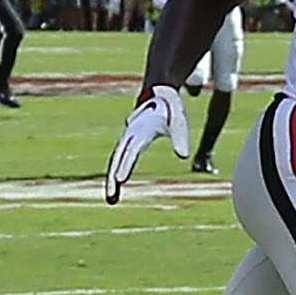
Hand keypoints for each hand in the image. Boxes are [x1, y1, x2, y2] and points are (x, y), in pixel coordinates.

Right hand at [104, 85, 188, 204]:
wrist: (160, 94)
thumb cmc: (170, 109)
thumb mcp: (178, 120)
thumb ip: (180, 137)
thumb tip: (183, 156)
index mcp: (141, 130)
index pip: (130, 151)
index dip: (125, 165)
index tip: (120, 180)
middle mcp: (130, 135)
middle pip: (117, 159)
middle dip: (113, 178)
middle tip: (112, 198)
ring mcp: (127, 139)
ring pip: (116, 161)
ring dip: (112, 180)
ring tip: (112, 200)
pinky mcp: (129, 144)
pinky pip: (120, 160)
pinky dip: (117, 173)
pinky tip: (117, 188)